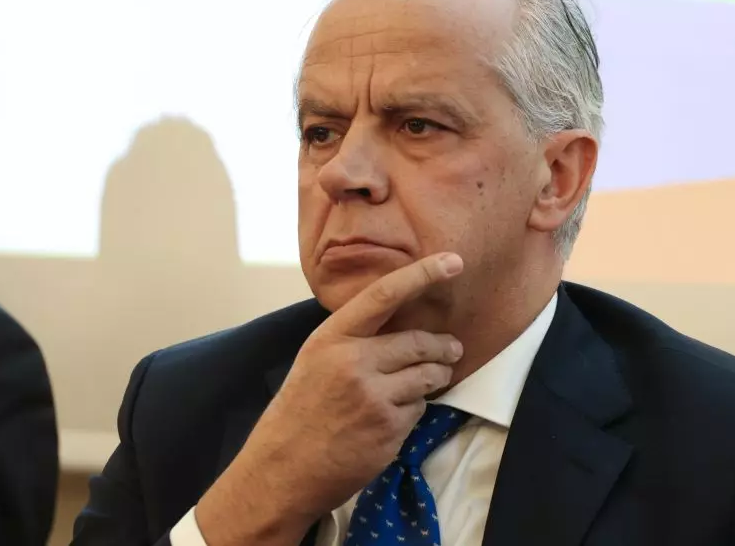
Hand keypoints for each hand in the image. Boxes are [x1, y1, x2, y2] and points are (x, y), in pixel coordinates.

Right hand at [195, 252, 464, 545]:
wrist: (281, 471)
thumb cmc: (299, 413)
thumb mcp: (316, 361)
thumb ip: (354, 339)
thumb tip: (400, 321)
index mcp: (331, 338)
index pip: (384, 295)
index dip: (422, 274)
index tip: (453, 261)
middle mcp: (353, 362)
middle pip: (418, 343)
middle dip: (442, 347)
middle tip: (452, 349)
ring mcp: (373, 396)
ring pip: (427, 377)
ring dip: (435, 379)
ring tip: (430, 381)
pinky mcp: (388, 428)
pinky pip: (419, 410)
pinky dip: (414, 412)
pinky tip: (392, 420)